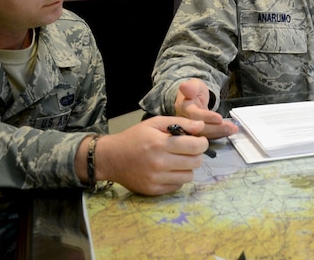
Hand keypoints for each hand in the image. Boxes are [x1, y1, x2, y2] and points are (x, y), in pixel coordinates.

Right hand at [77, 116, 207, 195]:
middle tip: (189, 150)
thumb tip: (201, 127)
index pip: (195, 147)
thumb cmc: (135, 137)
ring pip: (189, 176)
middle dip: (197, 155)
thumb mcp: (155, 123)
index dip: (202, 143)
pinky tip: (168, 170)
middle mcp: (159, 163)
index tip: (199, 140)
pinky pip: (177, 186)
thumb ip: (180, 123)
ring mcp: (156, 179)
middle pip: (195, 163)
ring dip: (187, 168)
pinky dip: (177, 178)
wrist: (111, 158)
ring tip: (178, 160)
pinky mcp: (153, 190)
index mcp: (161, 144)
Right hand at [174, 78, 237, 138]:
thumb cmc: (194, 90)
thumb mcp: (194, 84)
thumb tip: (184, 86)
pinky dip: (219, 135)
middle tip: (231, 127)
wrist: (193, 98)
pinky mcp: (197, 133)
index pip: (193, 114)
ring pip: (204, 134)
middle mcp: (184, 121)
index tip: (219, 118)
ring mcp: (190, 129)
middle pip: (199, 128)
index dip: (206, 116)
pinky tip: (229, 132)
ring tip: (233, 129)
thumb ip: (191, 87)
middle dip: (216, 128)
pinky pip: (208, 136)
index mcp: (182, 107)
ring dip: (220, 132)